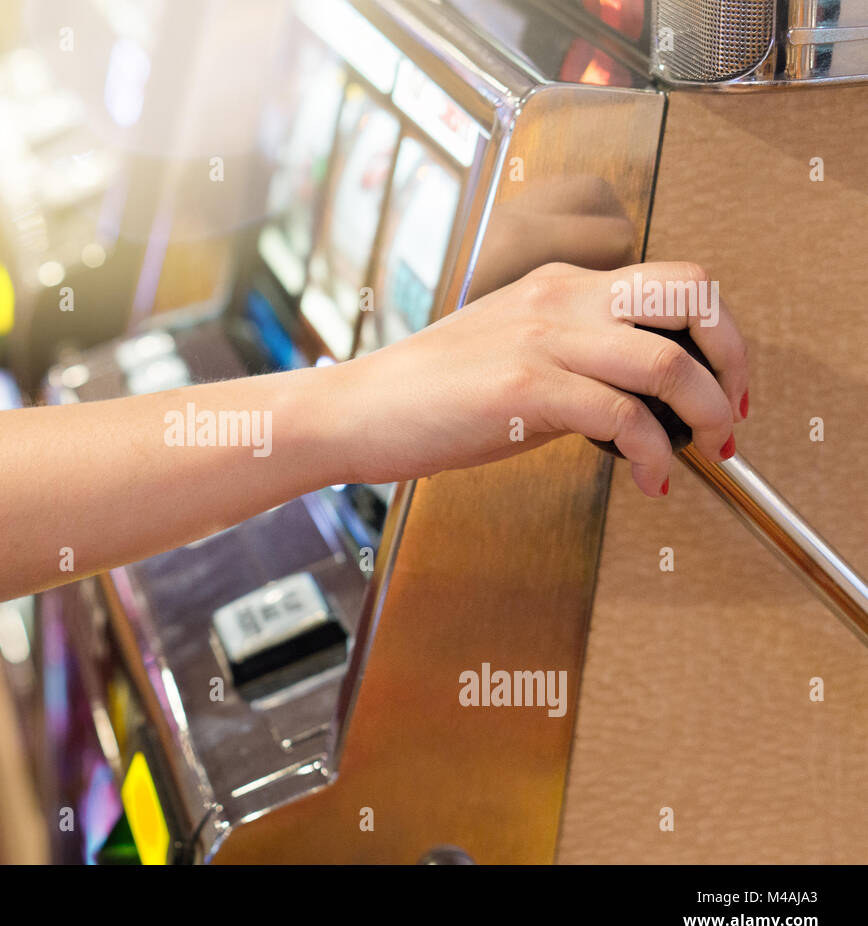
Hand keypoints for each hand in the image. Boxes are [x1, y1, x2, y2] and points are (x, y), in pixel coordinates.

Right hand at [329, 261, 749, 496]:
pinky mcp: (524, 390)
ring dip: (706, 414)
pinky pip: (624, 417)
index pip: (675, 281)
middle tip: (731, 411)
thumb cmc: (425, 391)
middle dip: (734, 357)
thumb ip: (574, 356)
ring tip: (704, 450)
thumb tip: (638, 397)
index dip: (721, 332)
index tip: (727, 383)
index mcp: (558, 285)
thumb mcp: (511, 350)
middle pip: (690, 293)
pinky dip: (655, 456)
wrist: (357, 409)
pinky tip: (649, 478)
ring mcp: (541, 340)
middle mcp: (558, 299)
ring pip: (669, 360)